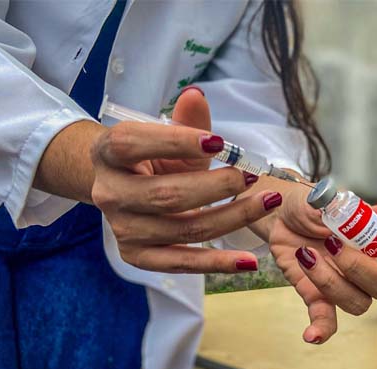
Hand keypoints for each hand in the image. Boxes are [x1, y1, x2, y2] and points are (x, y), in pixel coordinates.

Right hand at [90, 88, 282, 272]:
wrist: (124, 188)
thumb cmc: (154, 158)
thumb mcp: (169, 136)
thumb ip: (187, 120)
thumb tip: (196, 96)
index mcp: (109, 152)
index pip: (134, 144)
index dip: (176, 142)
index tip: (220, 143)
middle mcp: (109, 193)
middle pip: (166, 195)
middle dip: (217, 186)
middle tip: (251, 176)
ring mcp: (123, 229)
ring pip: (184, 229)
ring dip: (232, 218)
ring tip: (267, 203)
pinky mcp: (138, 256)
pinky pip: (182, 263)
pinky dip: (218, 264)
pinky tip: (249, 261)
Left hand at [268, 186, 376, 343]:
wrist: (281, 215)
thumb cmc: (314, 206)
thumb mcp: (331, 201)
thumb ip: (356, 210)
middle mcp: (372, 269)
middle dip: (361, 268)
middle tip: (333, 244)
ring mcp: (347, 286)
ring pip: (358, 303)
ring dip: (331, 282)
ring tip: (307, 255)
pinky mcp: (320, 297)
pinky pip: (327, 320)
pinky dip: (321, 329)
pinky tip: (311, 335)